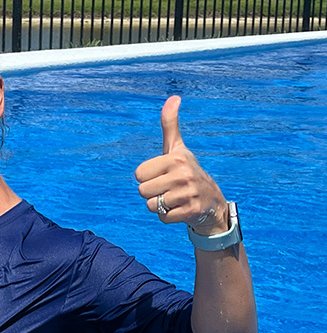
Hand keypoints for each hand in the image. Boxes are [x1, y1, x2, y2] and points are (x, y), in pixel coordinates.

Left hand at [134, 96, 228, 234]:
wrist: (212, 201)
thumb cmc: (186, 172)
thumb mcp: (177, 148)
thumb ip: (170, 124)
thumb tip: (174, 97)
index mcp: (176, 158)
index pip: (138, 174)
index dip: (147, 177)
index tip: (163, 175)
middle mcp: (184, 174)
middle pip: (142, 191)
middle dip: (152, 193)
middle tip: (169, 189)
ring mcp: (189, 193)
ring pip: (151, 205)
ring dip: (160, 205)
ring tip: (175, 198)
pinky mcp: (191, 211)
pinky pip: (162, 217)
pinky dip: (168, 216)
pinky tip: (181, 209)